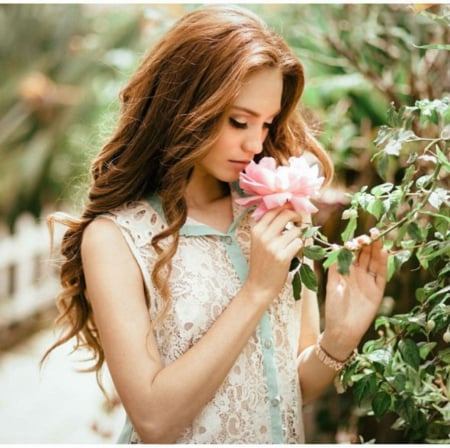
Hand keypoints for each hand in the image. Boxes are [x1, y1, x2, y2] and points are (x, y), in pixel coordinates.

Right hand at [245, 207, 302, 305]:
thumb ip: (269, 227)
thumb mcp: (259, 242)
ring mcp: (273, 246)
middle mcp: (263, 235)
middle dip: (297, 216)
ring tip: (294, 244)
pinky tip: (294, 253)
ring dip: (299, 236)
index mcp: (257, 230)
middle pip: (286, 214)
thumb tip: (287, 209)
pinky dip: (300, 247)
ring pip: (296, 230)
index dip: (287, 206)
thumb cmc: (262, 263)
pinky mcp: (282, 256)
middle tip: (299, 222)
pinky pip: (299, 243)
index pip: (274, 209)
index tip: (294, 209)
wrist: (259, 286)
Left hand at [321, 237, 387, 359]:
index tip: (354, 239)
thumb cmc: (333, 308)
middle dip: (367, 243)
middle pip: (365, 255)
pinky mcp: (377, 290)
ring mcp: (368, 281)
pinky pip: (381, 274)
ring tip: (377, 236)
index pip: (352, 254)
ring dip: (376, 249)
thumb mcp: (331, 284)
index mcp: (346, 271)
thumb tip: (334, 247)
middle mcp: (358, 274)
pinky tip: (383, 252)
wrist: (342, 329)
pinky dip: (383, 264)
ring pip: (374, 261)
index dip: (354, 245)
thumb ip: (334, 267)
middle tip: (370, 232)